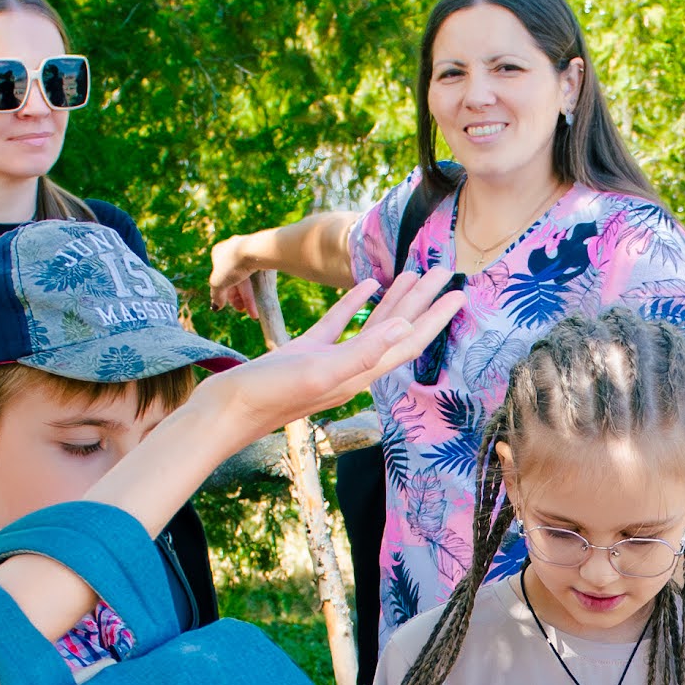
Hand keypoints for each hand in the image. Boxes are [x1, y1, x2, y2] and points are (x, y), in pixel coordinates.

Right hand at [200, 228, 290, 321]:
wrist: (256, 251)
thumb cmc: (232, 265)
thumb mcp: (218, 283)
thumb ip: (215, 295)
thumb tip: (215, 306)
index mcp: (218, 252)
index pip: (220, 277)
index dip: (224, 293)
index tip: (227, 305)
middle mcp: (232, 249)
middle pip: (234, 280)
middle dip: (239, 298)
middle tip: (242, 310)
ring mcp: (248, 250)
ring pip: (247, 279)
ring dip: (249, 298)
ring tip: (254, 313)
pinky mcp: (262, 254)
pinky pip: (258, 275)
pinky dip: (258, 289)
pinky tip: (260, 302)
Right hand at [205, 265, 461, 439]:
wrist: (224, 412)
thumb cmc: (268, 395)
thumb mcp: (319, 370)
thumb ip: (363, 352)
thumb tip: (405, 329)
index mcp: (360, 374)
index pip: (408, 342)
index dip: (436, 318)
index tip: (460, 293)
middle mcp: (352, 369)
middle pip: (397, 330)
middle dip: (423, 302)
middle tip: (446, 271)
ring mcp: (329, 361)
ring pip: (372, 325)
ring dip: (395, 300)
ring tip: (414, 274)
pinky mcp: (307, 353)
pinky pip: (340, 324)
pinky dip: (355, 304)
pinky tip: (366, 286)